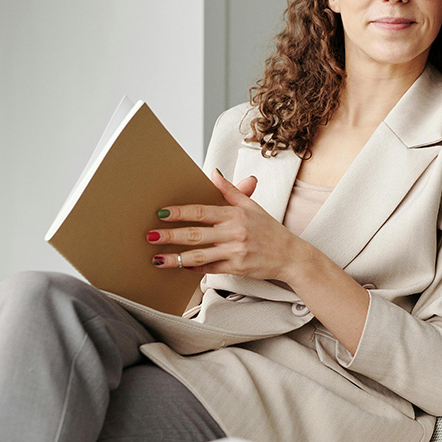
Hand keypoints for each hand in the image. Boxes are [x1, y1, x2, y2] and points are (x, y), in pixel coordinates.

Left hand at [148, 171, 299, 280]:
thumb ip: (231, 190)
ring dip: (176, 258)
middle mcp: (234, 232)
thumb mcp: (252, 207)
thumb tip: (213, 173)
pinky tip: (180, 267)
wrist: (291, 256)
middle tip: (150, 236)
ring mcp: (235, 252)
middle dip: (170, 235)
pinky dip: (194, 269)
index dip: (180, 212)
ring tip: (157, 259)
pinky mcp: (236, 268)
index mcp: (236, 214)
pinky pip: (210, 269)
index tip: (162, 213)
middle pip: (195, 234)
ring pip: (199, 255)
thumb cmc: (270, 230)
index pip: (202, 212)